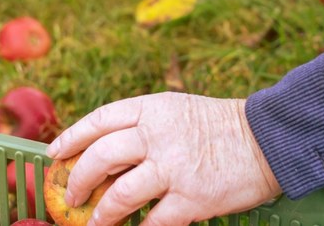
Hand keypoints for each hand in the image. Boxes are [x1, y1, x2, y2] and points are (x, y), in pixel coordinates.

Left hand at [45, 93, 281, 225]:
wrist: (269, 139)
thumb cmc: (223, 126)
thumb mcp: (179, 111)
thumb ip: (146, 126)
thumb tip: (109, 152)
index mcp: (153, 109)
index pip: (100, 120)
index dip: (72, 137)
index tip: (55, 153)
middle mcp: (157, 135)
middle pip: (100, 157)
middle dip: (78, 179)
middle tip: (71, 195)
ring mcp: (173, 168)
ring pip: (119, 195)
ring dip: (100, 215)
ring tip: (93, 224)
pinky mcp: (191, 198)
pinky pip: (152, 222)